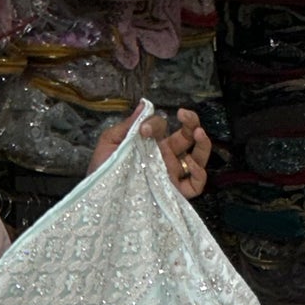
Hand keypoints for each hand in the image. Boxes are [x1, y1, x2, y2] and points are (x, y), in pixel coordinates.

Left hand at [88, 107, 211, 199]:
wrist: (101, 199)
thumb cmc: (103, 171)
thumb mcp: (110, 143)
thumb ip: (128, 126)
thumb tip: (145, 104)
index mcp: (149, 144)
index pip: (161, 127)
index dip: (155, 124)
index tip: (144, 130)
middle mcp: (164, 157)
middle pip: (186, 138)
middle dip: (190, 122)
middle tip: (185, 115)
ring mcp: (172, 175)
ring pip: (196, 158)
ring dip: (202, 144)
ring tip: (200, 133)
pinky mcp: (176, 194)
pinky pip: (195, 184)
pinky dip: (199, 173)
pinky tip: (192, 164)